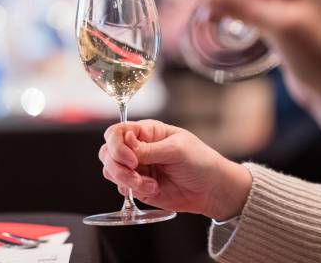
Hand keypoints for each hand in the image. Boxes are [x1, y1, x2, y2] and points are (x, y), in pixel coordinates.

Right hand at [99, 120, 250, 220]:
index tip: (131, 159)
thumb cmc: (201, 162)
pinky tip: (153, 188)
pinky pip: (121, 187)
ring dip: (125, 179)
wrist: (212, 190)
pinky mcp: (138, 186)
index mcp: (147, 132)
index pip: (117, 131)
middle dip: (118, 165)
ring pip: (110, 170)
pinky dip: (132, 190)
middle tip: (136, 172)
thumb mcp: (177, 150)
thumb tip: (125, 141)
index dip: (118, 145)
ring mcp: (136, 168)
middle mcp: (137, 148)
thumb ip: (148, 149)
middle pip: (108, 151)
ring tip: (147, 184)